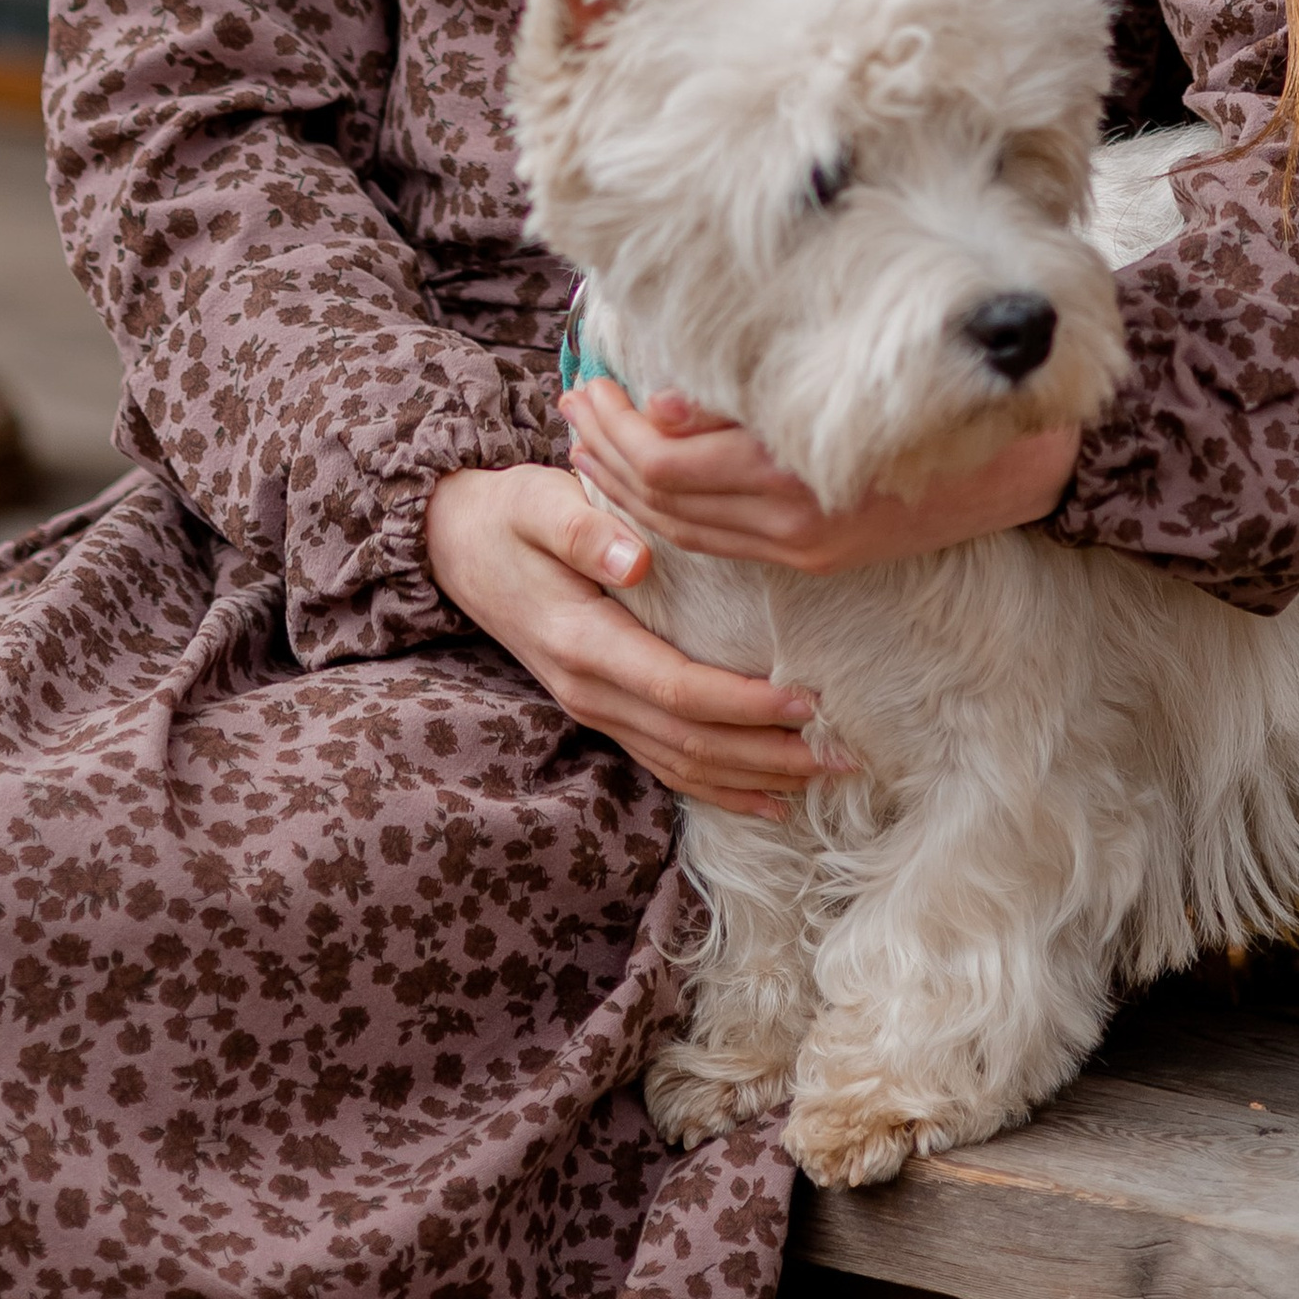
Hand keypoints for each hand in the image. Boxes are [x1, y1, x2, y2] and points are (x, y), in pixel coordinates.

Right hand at [423, 461, 834, 819]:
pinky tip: (765, 797)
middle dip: (770, 754)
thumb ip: (583, 530)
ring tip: (823, 777)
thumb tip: (635, 562)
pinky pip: (664, 762)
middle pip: (691, 743)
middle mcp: (588, 690)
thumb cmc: (510, 512)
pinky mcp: (599, 708)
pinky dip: (717, 786)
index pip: (678, 689)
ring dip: (755, 777)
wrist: (455, 544)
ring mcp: (591, 708)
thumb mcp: (538, 501)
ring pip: (682, 764)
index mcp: (582, 642)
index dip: (745, 703)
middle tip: (843, 754)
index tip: (808, 701)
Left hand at [562, 378, 1079, 574]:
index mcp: (793, 476)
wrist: (1018, 467)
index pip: (670, 463)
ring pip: (682, 528)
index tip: (588, 382)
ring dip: (625, 485)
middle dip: (605, 451)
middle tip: (571, 404)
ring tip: (587, 442)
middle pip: (663, 497)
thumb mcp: (843, 388)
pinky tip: (644, 485)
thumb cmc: (930, 402)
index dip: (617, 427)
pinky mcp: (814, 556)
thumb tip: (664, 403)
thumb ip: (751, 403)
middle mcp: (791, 523)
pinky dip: (668, 513)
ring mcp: (802, 546)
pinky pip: (718, 543)